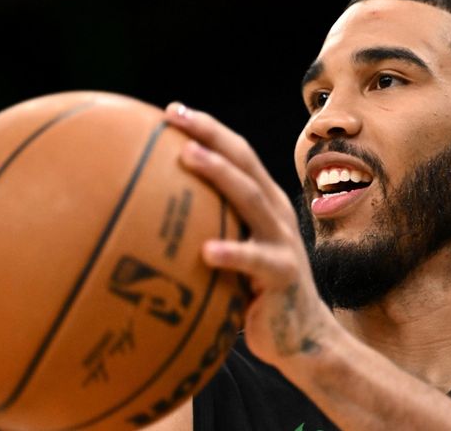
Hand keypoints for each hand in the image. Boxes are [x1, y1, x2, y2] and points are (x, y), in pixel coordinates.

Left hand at [164, 103, 335, 368]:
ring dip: (220, 174)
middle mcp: (275, 212)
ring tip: (188, 156)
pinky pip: (256, 260)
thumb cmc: (255, 294)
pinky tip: (206, 252)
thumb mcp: (233, 253)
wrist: (303, 338)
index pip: (236, 154)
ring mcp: (282, 240)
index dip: (207, 128)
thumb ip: (208, 231)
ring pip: (251, 198)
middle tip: (174, 116)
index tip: (171, 111)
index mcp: (263, 202)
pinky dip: (233, 253)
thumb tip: (148, 220)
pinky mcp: (283, 274)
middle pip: (244, 161)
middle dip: (210, 133)